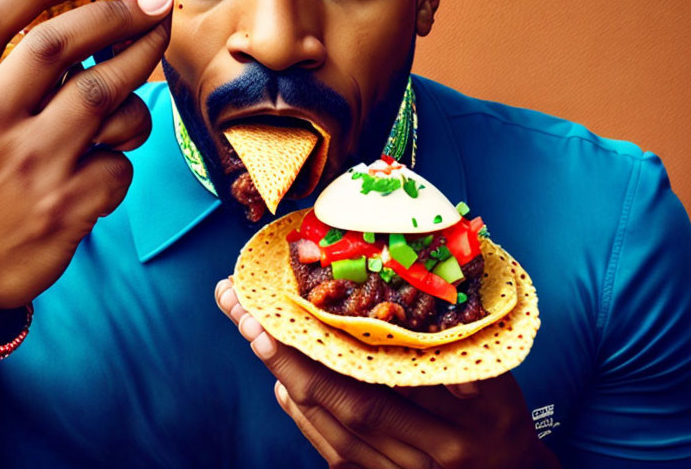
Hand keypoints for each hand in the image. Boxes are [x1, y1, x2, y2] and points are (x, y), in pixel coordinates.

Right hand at [0, 0, 171, 341]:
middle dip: (121, 15)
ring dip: (140, 82)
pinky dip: (123, 157)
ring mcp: (28, 166)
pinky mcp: (66, 206)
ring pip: (110, 97)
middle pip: (62, 43)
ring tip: (139, 86)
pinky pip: (122, 160)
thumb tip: (79, 12)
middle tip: (156, 5)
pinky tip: (102, 168)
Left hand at [215, 279, 557, 468]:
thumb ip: (456, 345)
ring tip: (259, 342)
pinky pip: (339, 457)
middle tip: (252, 320)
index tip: (293, 305)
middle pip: (353, 405)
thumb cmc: (501, 418)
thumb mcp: (496, 378)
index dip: (337, 343)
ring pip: (340, 433)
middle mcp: (433, 452)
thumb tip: (401, 300)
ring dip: (292, 386)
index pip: (388, 376)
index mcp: (463, 416)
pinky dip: (307, 421)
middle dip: (294, 360)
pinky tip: (284, 389)